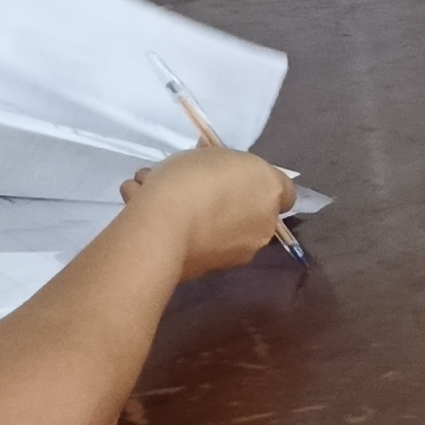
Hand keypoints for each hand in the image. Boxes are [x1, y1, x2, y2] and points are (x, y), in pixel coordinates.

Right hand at [122, 143, 297, 277]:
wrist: (164, 226)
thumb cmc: (195, 179)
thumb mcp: (210, 153)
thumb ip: (220, 163)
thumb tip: (214, 168)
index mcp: (270, 193)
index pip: (283, 190)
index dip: (258, 181)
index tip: (232, 173)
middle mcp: (261, 228)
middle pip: (245, 210)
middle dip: (217, 196)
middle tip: (185, 180)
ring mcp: (236, 254)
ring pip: (213, 226)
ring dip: (188, 210)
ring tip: (149, 190)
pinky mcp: (207, 271)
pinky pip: (192, 241)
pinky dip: (174, 228)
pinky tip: (141, 207)